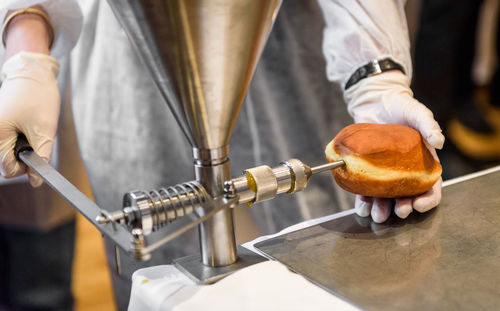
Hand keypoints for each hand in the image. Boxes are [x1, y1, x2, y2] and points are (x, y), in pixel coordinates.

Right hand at [0, 52, 59, 186]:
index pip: (8, 169)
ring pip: (11, 152)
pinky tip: (28, 125)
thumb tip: (36, 182)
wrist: (33, 73)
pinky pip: (11, 141)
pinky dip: (23, 138)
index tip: (41, 158)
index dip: (27, 169)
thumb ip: (40, 157)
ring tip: (33, 128)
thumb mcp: (44, 130)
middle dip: (26, 156)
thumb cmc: (38, 97)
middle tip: (38, 138)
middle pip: (8, 161)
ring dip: (26, 147)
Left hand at [344, 71, 444, 222]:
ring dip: (381, 209)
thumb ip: (429, 125)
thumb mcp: (418, 112)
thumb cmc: (401, 105)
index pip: (431, 188)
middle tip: (398, 212)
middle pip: (408, 197)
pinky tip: (360, 206)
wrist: (375, 100)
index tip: (418, 205)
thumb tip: (439, 142)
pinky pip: (366, 188)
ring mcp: (386, 173)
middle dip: (403, 208)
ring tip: (375, 215)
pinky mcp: (368, 169)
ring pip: (386, 198)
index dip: (427, 200)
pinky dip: (363, 199)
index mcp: (423, 163)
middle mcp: (406, 172)